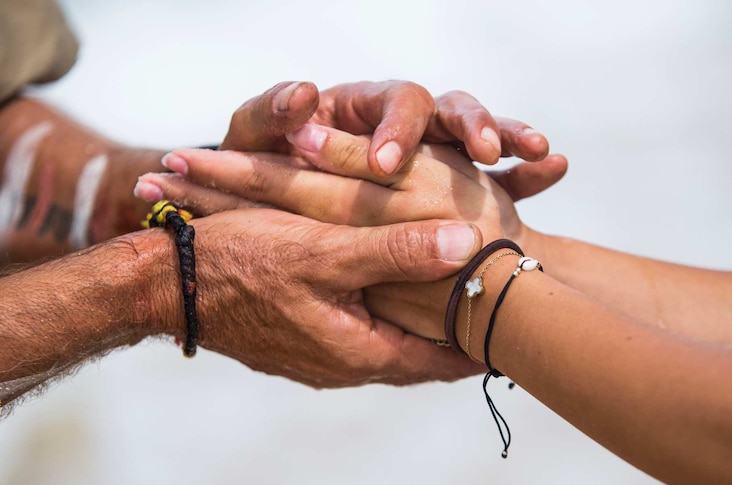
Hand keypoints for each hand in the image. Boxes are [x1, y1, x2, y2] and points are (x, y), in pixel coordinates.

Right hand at [137, 127, 565, 340]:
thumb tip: (465, 245)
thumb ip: (395, 248)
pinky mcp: (303, 339)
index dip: (480, 344)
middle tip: (498, 317)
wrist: (167, 283)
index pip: (441, 360)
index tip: (519, 331)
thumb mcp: (323, 249)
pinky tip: (395, 292)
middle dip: (457, 338)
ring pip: (390, 343)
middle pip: (420, 357)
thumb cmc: (241, 263)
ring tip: (458, 303)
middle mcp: (346, 363)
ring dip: (422, 326)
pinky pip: (360, 332)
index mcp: (360, 350)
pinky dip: (387, 315)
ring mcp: (322, 355)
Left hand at [217, 80, 555, 175]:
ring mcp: (438, 156)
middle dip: (473, 123)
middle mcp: (407, 127)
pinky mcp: (460, 189)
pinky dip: (528, 173)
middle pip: (452, 108)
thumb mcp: (258, 143)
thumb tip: (300, 93)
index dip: (399, 126)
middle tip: (484, 150)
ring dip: (511, 136)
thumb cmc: (267, 173)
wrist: (286, 223)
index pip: (395, 102)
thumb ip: (269, 117)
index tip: (389, 164)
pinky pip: (504, 177)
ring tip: (540, 151)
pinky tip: (554, 169)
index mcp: (365, 110)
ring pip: (486, 134)